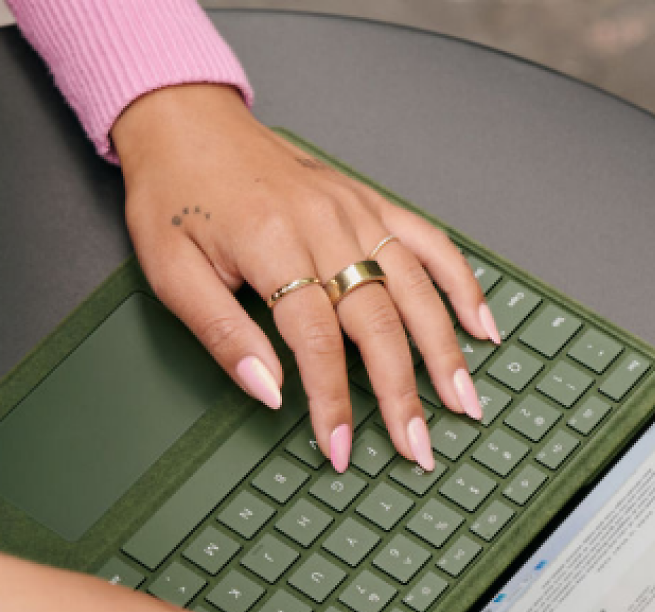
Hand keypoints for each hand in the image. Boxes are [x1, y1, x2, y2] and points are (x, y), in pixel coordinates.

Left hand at [113, 85, 501, 473]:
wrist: (186, 121)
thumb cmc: (175, 195)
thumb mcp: (173, 273)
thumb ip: (224, 335)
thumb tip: (269, 392)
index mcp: (272, 243)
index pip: (317, 341)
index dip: (332, 401)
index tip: (339, 447)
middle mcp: (324, 224)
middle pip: (379, 322)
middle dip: (403, 393)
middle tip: (418, 447)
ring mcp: (353, 211)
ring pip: (415, 289)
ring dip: (445, 352)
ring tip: (465, 403)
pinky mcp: (367, 202)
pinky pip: (428, 243)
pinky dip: (461, 285)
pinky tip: (481, 326)